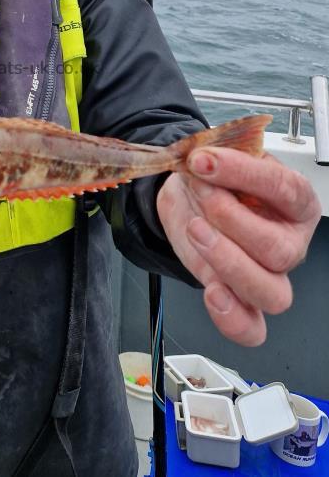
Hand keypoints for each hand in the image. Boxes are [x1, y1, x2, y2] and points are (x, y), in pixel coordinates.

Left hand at [157, 147, 320, 345]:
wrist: (190, 197)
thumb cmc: (216, 178)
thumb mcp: (217, 156)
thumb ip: (216, 156)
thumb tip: (203, 159)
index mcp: (295, 201)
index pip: (285, 189)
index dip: (243, 173)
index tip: (204, 161)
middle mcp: (290, 242)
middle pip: (278, 249)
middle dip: (229, 218)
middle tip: (200, 193)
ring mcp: (270, 275)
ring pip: (271, 292)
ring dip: (228, 262)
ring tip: (197, 231)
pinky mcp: (242, 299)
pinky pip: (251, 329)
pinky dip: (232, 317)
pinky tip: (212, 292)